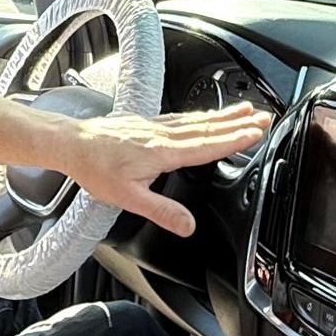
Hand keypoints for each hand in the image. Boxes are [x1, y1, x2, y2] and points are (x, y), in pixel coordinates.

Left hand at [58, 103, 272, 236]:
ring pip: (197, 120)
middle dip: (239, 122)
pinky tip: (206, 116)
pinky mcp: (147, 123)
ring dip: (224, 116)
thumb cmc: (95, 169)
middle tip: (264, 117)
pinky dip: (202, 116)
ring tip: (246, 110)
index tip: (256, 132)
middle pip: (208, 128)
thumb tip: (187, 226)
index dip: (234, 139)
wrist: (72, 144)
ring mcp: (155, 126)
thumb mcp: (128, 198)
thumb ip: (161, 211)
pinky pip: (183, 118)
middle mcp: (162, 135)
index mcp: (162, 152)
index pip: (207, 145)